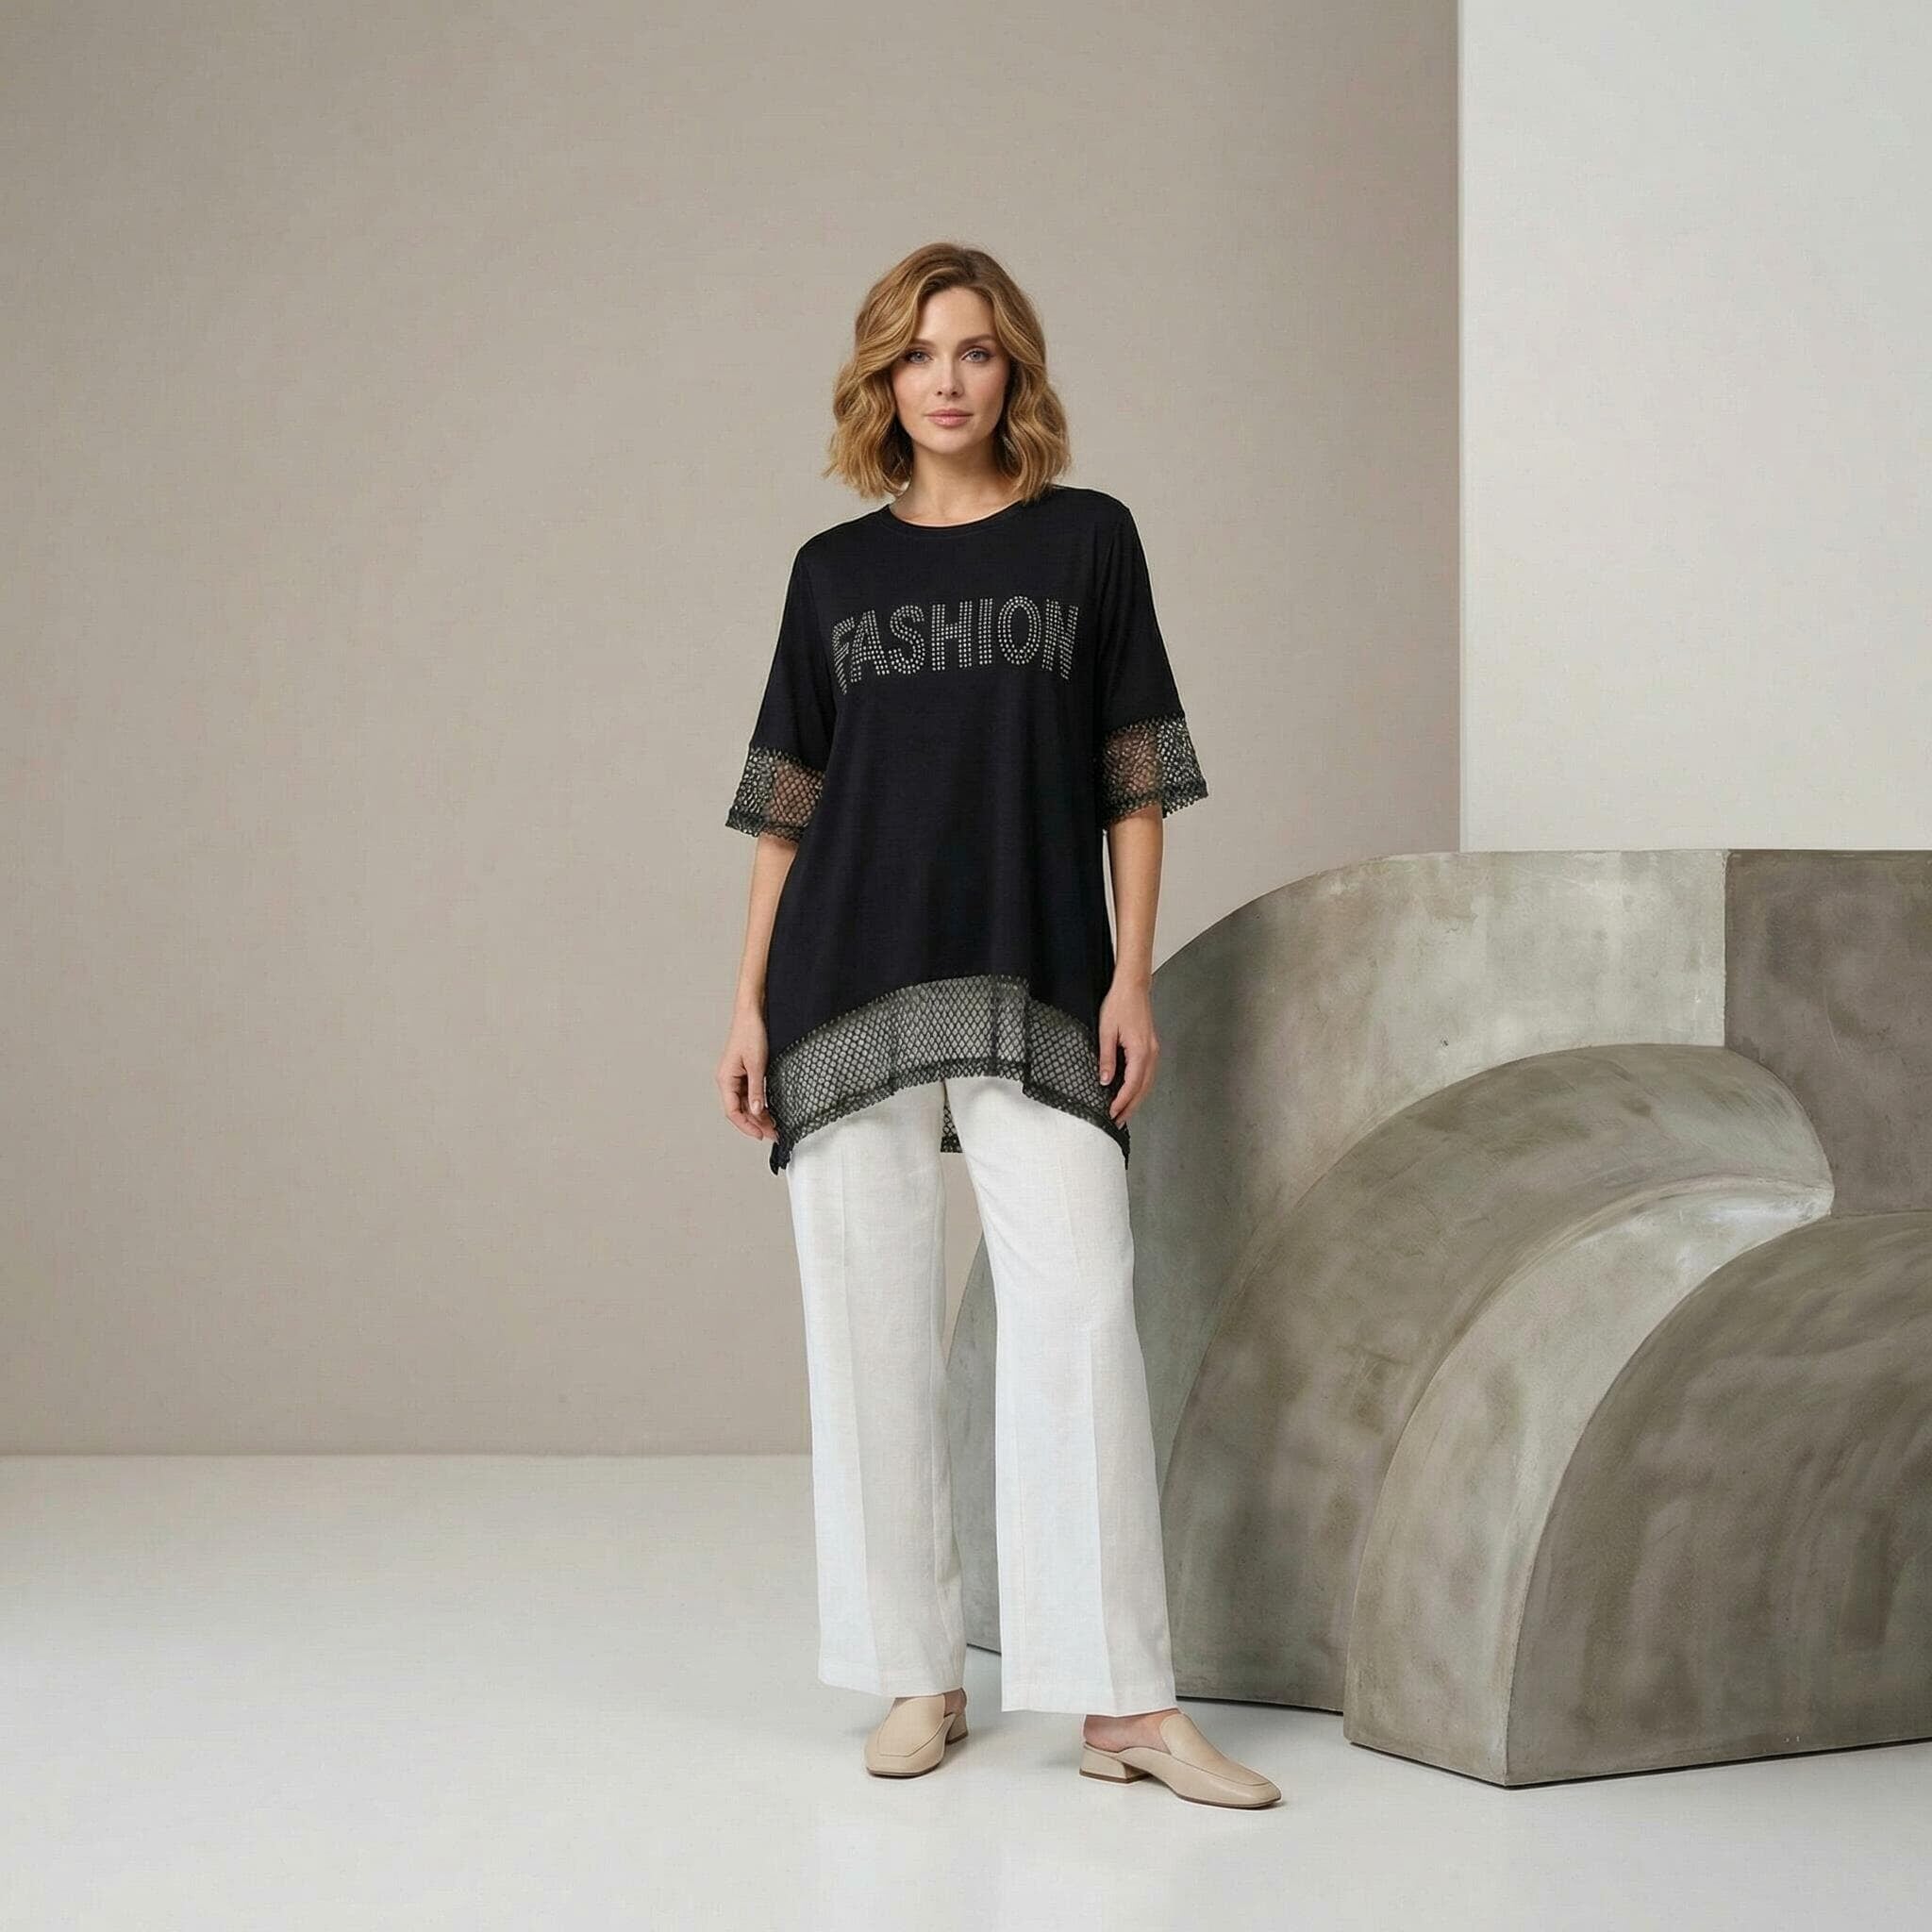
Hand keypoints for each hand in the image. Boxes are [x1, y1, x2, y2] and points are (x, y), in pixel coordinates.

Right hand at [716, 1005, 777, 1143]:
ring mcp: (737, 1076)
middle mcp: (728, 1080)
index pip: (733, 1112)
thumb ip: (757, 1090)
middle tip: (774, 1133)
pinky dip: (761, 1103)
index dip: (747, 1126)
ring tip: (775, 1125)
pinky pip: (751, 1093)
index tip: (761, 1135)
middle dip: (756, 1123)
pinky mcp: (746, 1071)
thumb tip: (758, 1112)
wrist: (753, 1012)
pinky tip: (771, 1109)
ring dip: (760, 1115)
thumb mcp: (757, 1064)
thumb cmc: (751, 1032)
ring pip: (747, 1103)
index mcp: (725, 1079)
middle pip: (740, 1110)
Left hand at [1097, 978, 1159, 1126]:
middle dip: (1130, 1107)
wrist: (1133, 987)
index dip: (1122, 1102)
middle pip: (1143, 1089)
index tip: (1112, 1113)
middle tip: (1118, 1121)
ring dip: (1136, 1099)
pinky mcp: (1151, 1047)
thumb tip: (1106, 1080)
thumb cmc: (1119, 1004)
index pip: (1132, 1085)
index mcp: (1140, 1051)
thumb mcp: (1106, 1031)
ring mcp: (1153, 1050)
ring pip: (1147, 1083)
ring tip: (1123, 1112)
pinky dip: (1140, 1087)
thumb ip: (1106, 1058)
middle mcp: (1151, 1053)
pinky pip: (1147, 1073)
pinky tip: (1131, 1092)